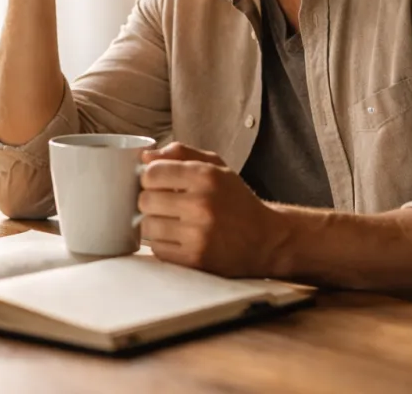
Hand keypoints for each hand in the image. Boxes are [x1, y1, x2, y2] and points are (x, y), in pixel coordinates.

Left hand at [138, 143, 288, 278]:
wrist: (266, 239)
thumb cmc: (235, 200)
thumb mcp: (216, 167)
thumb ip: (180, 154)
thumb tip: (145, 156)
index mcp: (205, 175)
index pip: (151, 172)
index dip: (149, 178)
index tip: (157, 183)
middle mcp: (202, 203)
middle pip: (145, 200)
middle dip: (150, 202)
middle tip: (163, 205)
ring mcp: (199, 233)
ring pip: (147, 227)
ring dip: (154, 225)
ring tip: (171, 222)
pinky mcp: (196, 258)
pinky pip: (158, 249)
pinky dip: (163, 244)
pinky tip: (179, 239)